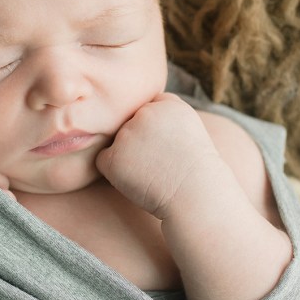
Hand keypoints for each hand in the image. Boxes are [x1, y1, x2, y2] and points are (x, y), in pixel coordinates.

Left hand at [95, 93, 217, 219]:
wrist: (196, 196)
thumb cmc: (195, 170)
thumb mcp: (190, 129)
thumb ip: (165, 115)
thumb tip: (137, 116)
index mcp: (167, 103)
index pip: (148, 109)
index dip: (154, 130)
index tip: (168, 146)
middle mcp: (145, 113)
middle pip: (130, 124)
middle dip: (138, 141)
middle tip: (160, 162)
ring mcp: (127, 134)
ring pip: (116, 141)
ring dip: (127, 156)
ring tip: (151, 172)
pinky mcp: (113, 156)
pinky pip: (103, 160)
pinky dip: (114, 172)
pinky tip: (136, 180)